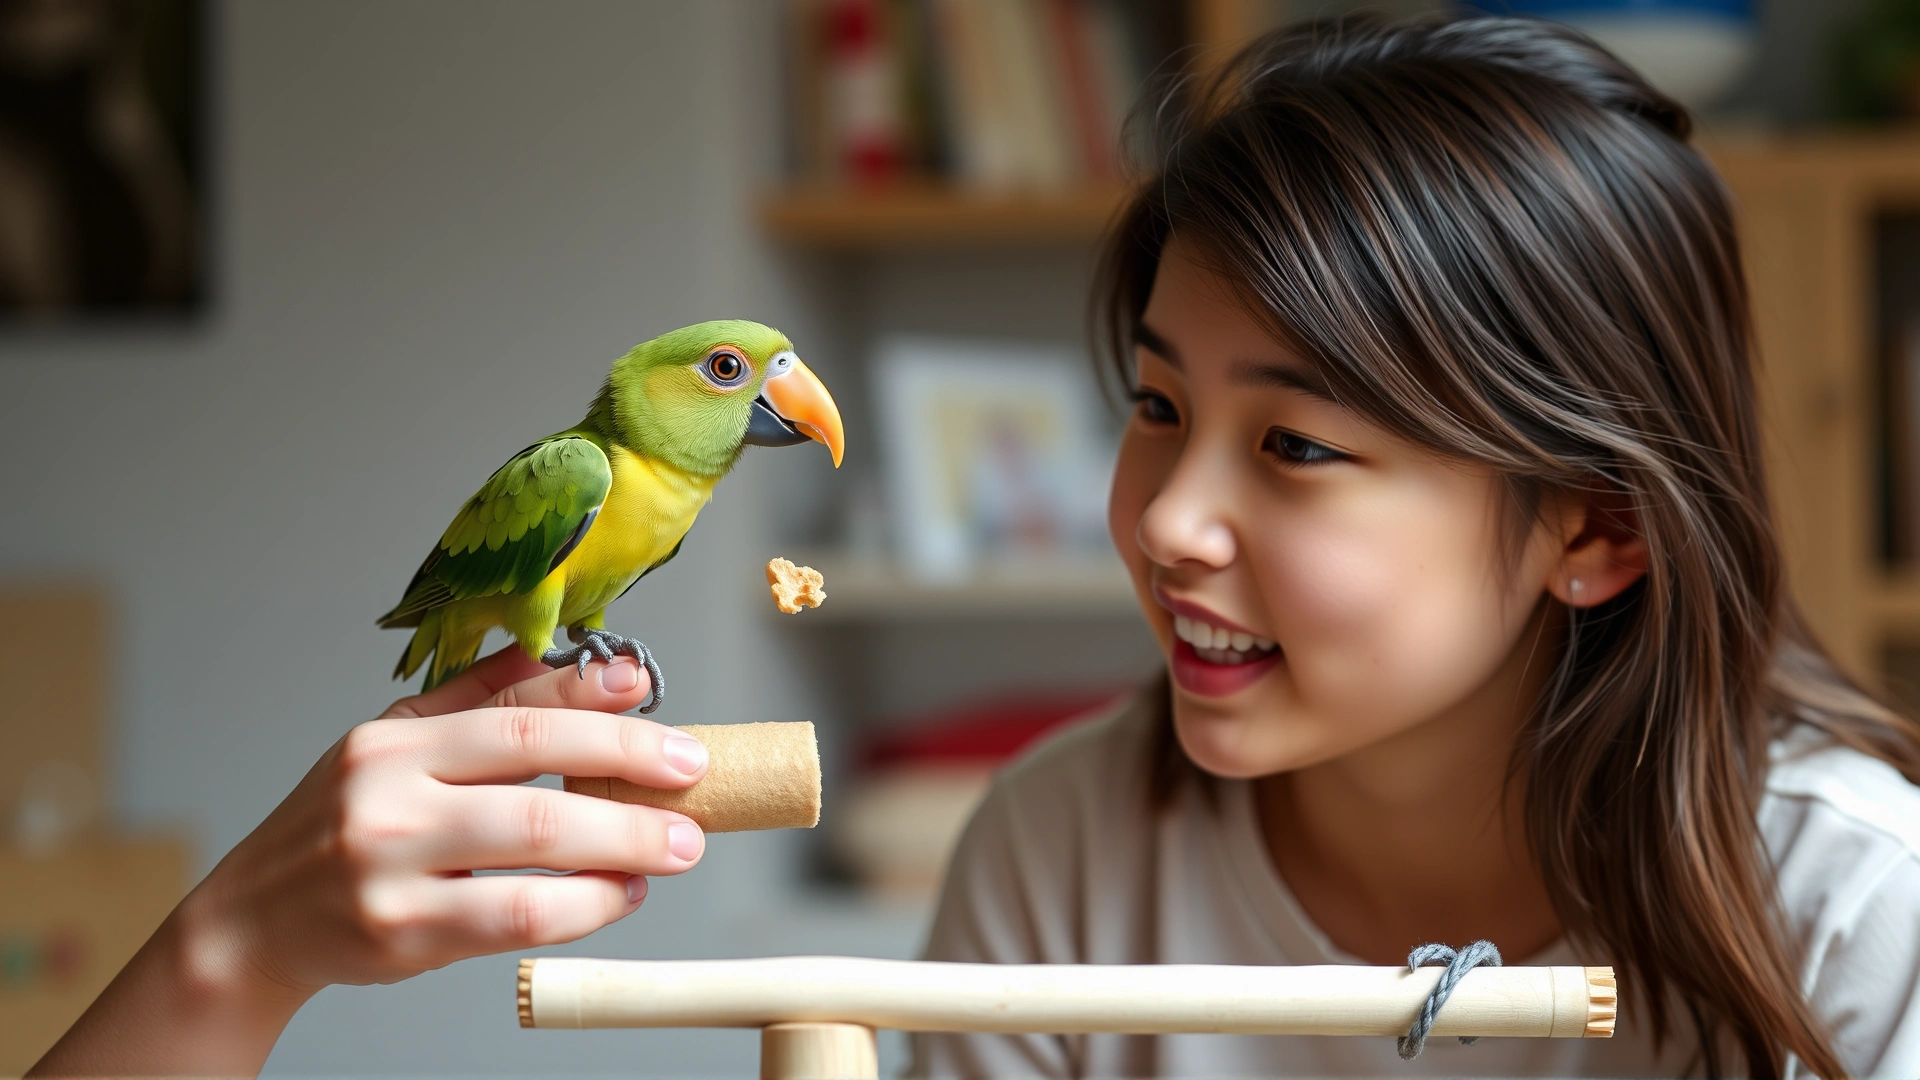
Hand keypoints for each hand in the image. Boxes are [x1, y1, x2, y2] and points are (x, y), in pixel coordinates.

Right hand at [30, 648, 706, 1077]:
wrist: (251, 924)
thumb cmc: (338, 827)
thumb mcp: (392, 744)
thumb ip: (475, 699)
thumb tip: (565, 651)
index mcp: (393, 738)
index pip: (512, 707)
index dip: (592, 697)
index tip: (654, 692)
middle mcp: (387, 791)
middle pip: (534, 773)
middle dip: (629, 775)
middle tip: (693, 782)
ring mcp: (390, 864)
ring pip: (531, 848)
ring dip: (620, 846)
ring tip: (675, 847)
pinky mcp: (400, 932)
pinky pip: (514, 917)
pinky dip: (582, 905)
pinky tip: (619, 895)